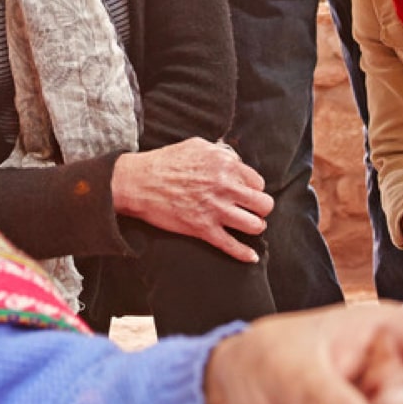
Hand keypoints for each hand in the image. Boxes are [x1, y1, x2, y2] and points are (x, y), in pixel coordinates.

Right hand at [113, 139, 271, 262]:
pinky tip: (251, 258)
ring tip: (248, 226)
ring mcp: (215, 209)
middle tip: (252, 210)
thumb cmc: (165, 162)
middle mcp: (224, 186)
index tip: (246, 194)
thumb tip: (236, 161)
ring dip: (255, 227)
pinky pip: (231, 245)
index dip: (254, 189)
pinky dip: (244, 254)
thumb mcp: (197, 145)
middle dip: (261, 209)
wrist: (139, 182)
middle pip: (264, 204)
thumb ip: (221, 152)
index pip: (258, 183)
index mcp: (225, 164)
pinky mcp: (203, 229)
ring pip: (254, 225)